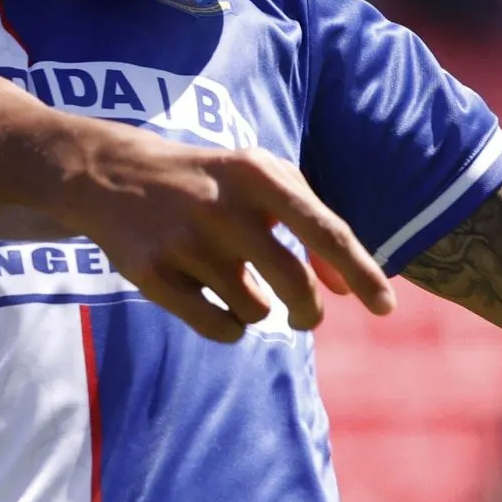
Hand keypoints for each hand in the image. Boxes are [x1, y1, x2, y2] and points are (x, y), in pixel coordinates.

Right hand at [60, 133, 396, 341]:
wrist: (115, 174)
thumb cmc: (212, 182)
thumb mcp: (263, 183)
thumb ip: (311, 226)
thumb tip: (345, 290)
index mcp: (257, 174)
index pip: (326, 230)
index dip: (362, 273)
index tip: (386, 308)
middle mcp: (222, 206)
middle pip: (293, 286)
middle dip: (307, 311)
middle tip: (304, 316)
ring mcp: (184, 241)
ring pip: (255, 311)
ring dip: (257, 309)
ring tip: (233, 281)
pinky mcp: (152, 274)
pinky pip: (220, 327)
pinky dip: (229, 326)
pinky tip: (211, 298)